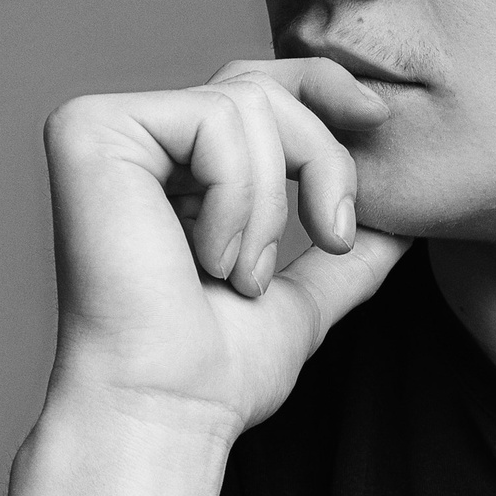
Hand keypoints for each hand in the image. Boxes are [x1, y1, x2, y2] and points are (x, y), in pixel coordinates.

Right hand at [41, 55, 409, 439]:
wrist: (168, 409)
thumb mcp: (302, 299)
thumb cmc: (217, 373)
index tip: (379, 120)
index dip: (322, 88)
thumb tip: (405, 225)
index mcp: (171, 169)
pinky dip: (237, 199)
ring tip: (239, 274)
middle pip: (261, 86)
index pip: (256, 87)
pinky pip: (213, 121)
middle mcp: (133, 139)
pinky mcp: (89, 131)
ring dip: (270, 207)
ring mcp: (104, 129)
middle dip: (320, 160)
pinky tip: (206, 259)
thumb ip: (345, 257)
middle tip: (332, 235)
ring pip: (247, 104)